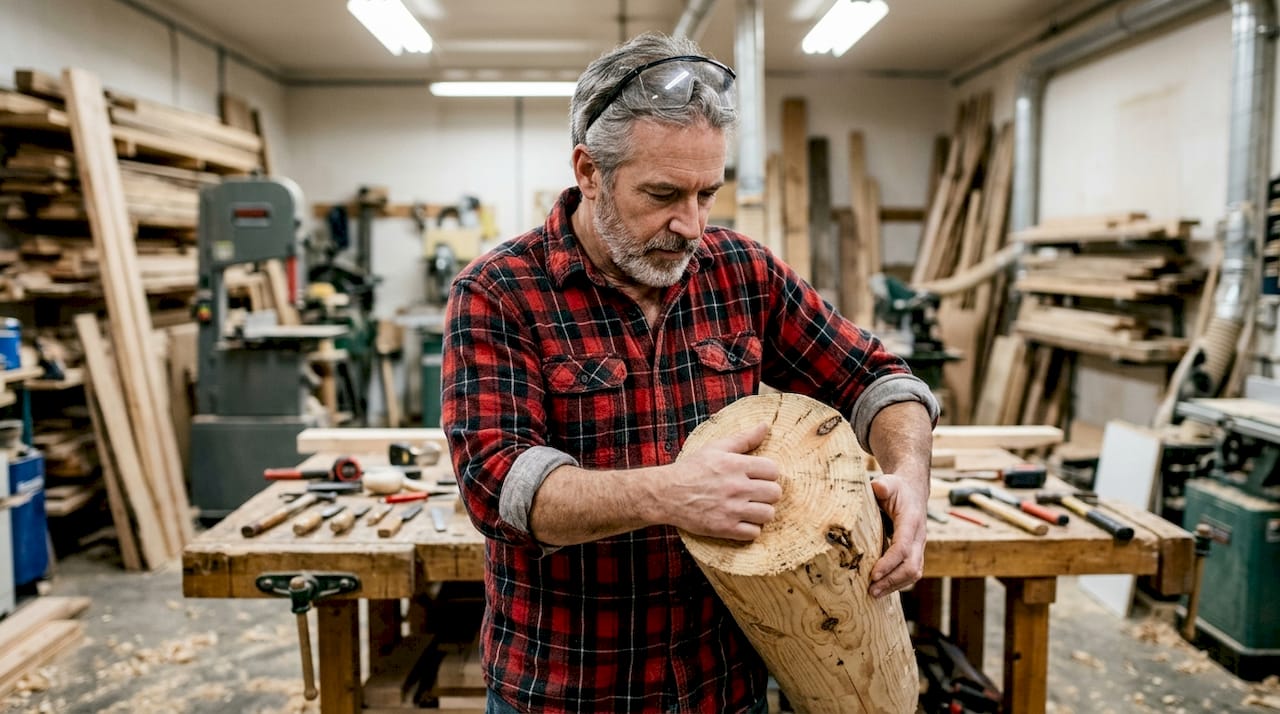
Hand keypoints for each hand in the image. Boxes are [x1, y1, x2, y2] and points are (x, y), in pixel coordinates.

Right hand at [666, 423, 781, 540]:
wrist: (666, 494)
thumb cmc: (691, 469)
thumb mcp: (716, 448)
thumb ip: (744, 439)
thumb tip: (766, 425)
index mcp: (736, 465)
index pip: (773, 470)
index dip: (768, 473)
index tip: (758, 476)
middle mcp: (736, 487)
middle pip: (775, 493)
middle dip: (768, 493)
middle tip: (756, 493)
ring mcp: (731, 509)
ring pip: (768, 514)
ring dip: (762, 512)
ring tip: (751, 508)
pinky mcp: (724, 528)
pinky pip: (754, 533)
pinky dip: (750, 528)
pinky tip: (741, 520)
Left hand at [868, 471, 927, 597]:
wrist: (913, 491)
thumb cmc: (897, 488)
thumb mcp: (889, 482)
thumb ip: (883, 485)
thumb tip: (877, 487)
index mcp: (911, 522)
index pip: (903, 548)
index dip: (889, 563)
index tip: (873, 574)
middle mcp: (919, 537)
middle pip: (911, 567)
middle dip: (891, 580)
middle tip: (871, 590)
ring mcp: (919, 546)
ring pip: (913, 573)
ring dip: (894, 585)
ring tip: (874, 593)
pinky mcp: (915, 552)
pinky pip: (910, 572)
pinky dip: (897, 582)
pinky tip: (881, 587)